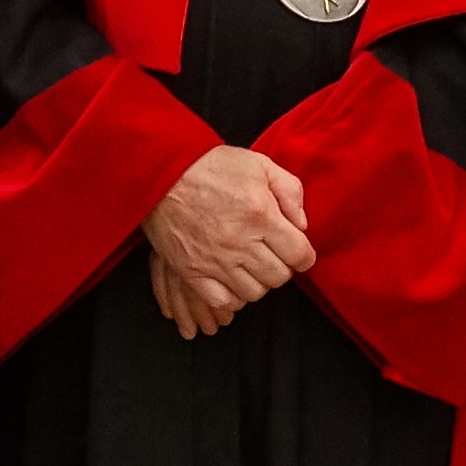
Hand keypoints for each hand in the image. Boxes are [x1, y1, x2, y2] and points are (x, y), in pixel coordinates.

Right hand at [139, 145, 311, 338]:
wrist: (161, 172)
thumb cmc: (211, 166)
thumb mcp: (259, 164)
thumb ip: (290, 191)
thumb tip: (301, 224)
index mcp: (261, 214)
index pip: (300, 255)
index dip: (303, 255)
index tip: (296, 251)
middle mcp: (240, 242)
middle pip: (279, 277)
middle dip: (281, 267)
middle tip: (271, 254)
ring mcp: (214, 260)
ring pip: (254, 292)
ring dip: (257, 281)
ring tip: (250, 265)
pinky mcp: (192, 271)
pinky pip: (223, 301)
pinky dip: (232, 296)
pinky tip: (231, 280)